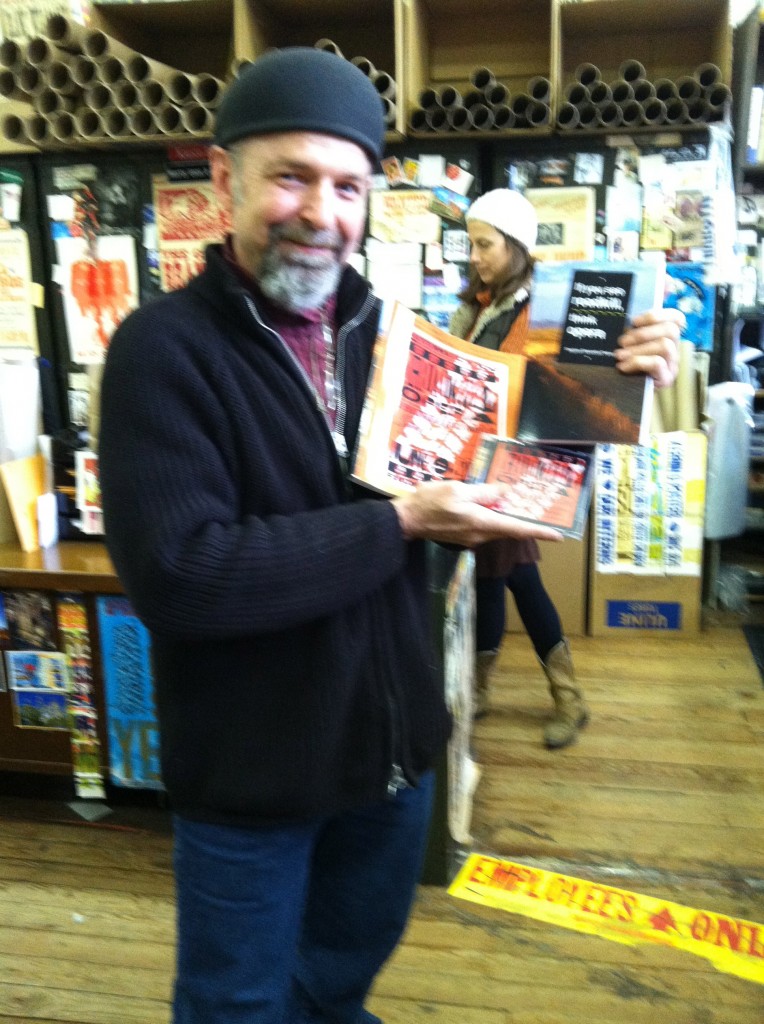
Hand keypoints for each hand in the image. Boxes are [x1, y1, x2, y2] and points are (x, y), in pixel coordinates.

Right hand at [392, 481, 562, 545]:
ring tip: (515, 502)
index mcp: (481, 522)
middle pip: (509, 528)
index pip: (516, 528)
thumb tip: (506, 492)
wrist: (407, 520)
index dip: (539, 532)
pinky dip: (493, 516)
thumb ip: (484, 492)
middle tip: (541, 511)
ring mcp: (472, 537)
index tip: (558, 536)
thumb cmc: (430, 502)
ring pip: (497, 526)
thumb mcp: (458, 490)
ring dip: (508, 516)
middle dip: (526, 521)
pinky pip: (485, 525)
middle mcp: (480, 534)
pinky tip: (490, 504)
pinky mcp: (464, 536)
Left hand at [615, 308, 683, 387]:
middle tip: (621, 342)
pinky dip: (638, 362)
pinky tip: (623, 366)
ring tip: (619, 355)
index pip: (677, 318)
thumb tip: (666, 281)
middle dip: (643, 334)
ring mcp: (672, 365)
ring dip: (639, 349)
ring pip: (665, 346)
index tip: (634, 320)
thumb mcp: (632, 338)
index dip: (657, 315)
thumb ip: (643, 314)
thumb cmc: (628, 360)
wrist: (624, 393)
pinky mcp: (665, 379)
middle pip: (671, 331)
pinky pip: (657, 364)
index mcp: (668, 336)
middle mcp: (674, 349)